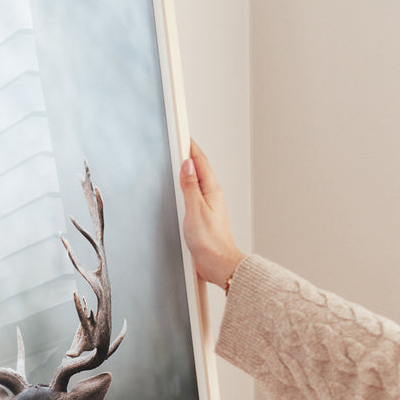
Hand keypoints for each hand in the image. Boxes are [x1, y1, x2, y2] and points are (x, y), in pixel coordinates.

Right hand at [180, 139, 245, 286]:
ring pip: (198, 182)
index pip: (200, 162)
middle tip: (181, 143)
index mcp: (211, 191)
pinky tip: (184, 190)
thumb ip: (190, 186)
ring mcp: (209, 206)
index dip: (191, 148)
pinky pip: (195, 195)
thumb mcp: (195, 209)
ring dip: (189, 171)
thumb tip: (187, 165)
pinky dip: (188, 187)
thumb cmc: (209, 241)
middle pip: (200, 170)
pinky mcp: (204, 217)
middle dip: (190, 156)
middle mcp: (212, 196)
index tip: (184, 135)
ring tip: (181, 161)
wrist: (218, 263)